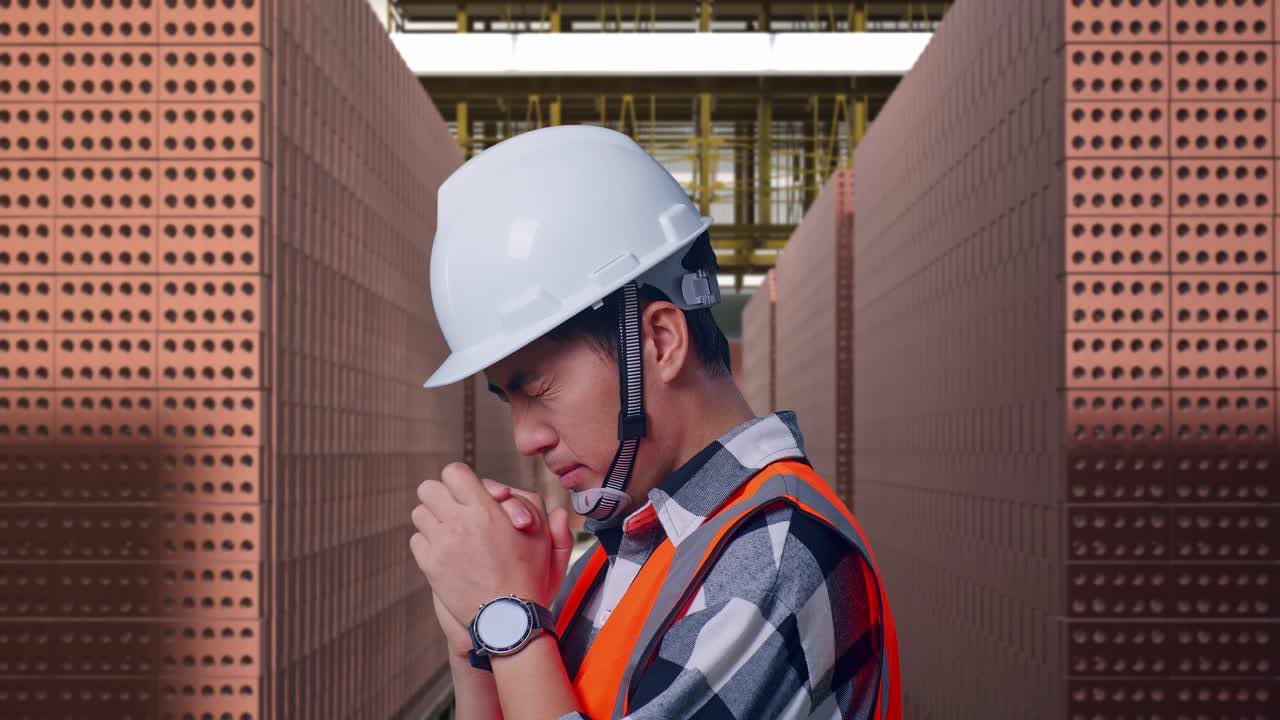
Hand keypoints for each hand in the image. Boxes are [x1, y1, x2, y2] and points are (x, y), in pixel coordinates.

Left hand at [409, 463, 574, 637]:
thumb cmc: (531, 580)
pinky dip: (427, 543)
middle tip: (455, 509)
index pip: (453, 472)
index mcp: (486, 510)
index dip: (460, 479)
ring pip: (419, 513)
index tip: (469, 493)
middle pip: (429, 488)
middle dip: (441, 496)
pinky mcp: (430, 565)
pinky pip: (416, 540)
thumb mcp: (549, 545)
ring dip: (433, 519)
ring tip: (450, 531)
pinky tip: (445, 552)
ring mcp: (441, 544)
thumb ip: (550, 522)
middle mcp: (459, 522)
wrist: (508, 620)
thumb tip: (559, 511)